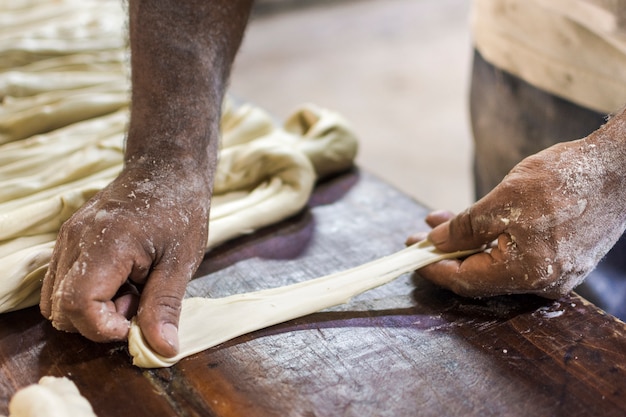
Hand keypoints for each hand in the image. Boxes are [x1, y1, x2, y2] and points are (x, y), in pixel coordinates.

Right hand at [40, 161, 209, 356]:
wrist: (167, 169)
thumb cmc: (180, 210)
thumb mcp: (181, 262)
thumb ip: (165, 307)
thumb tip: (161, 350)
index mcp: (105, 243)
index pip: (76, 304)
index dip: (103, 327)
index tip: (134, 322)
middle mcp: (75, 239)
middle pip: (60, 308)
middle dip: (98, 320)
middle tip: (138, 299)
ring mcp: (67, 237)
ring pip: (55, 298)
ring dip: (91, 308)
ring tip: (131, 288)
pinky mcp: (69, 237)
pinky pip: (61, 280)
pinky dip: (87, 292)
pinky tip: (121, 278)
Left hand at [407, 137, 625, 297]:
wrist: (619, 167)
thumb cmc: (563, 179)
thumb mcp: (502, 200)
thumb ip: (466, 227)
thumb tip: (437, 242)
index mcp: (526, 273)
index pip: (466, 281)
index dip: (434, 268)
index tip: (412, 255)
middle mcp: (543, 283)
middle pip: (481, 276)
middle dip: (447, 253)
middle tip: (422, 233)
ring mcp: (557, 273)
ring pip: (498, 265)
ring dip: (468, 243)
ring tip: (443, 218)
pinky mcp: (565, 259)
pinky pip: (518, 258)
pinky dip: (493, 242)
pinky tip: (478, 224)